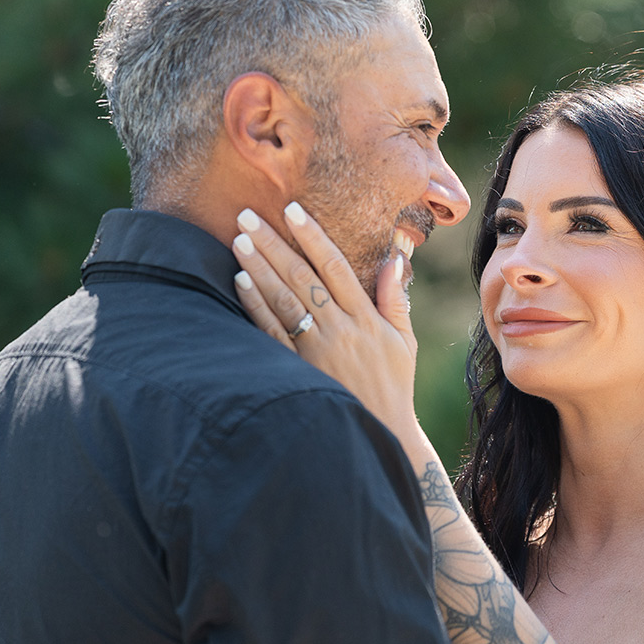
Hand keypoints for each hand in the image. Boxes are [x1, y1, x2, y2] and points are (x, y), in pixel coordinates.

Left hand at [230, 202, 418, 435]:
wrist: (378, 433)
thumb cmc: (392, 385)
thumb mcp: (404, 342)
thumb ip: (394, 299)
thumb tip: (394, 256)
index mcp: (366, 319)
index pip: (335, 267)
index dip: (312, 236)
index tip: (293, 210)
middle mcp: (340, 330)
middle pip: (301, 277)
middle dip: (274, 242)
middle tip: (247, 213)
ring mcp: (316, 350)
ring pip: (283, 300)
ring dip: (259, 267)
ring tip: (238, 239)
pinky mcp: (298, 370)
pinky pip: (271, 332)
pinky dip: (255, 305)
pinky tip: (240, 281)